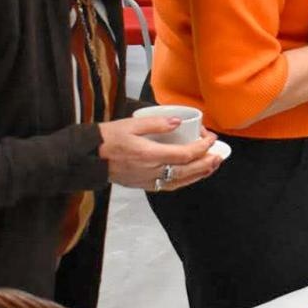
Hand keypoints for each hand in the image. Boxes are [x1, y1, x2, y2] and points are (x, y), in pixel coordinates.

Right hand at [98, 117, 219, 191]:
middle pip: (186, 171)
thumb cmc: (108, 138)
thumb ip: (156, 123)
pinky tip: (192, 175)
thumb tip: (179, 121)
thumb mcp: (131, 124)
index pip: (184, 154)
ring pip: (180, 181)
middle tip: (219, 155)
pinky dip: (185, 181)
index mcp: (148, 155)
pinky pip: (170, 186)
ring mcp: (147, 181)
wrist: (87, 158)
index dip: (201, 147)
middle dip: (206, 163)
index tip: (210, 138)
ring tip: (212, 166)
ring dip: (199, 175)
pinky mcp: (144, 185)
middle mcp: (151, 171)